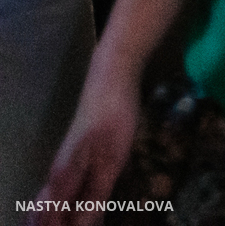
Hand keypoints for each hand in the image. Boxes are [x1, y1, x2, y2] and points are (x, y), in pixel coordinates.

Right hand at [36, 55, 142, 225]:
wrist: (110, 81)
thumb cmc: (114, 118)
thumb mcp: (112, 160)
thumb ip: (96, 195)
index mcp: (62, 179)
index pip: (51, 221)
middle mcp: (55, 176)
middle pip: (42, 215)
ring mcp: (62, 167)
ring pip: (47, 204)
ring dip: (55, 220)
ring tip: (75, 224)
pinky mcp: (71, 160)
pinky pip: (56, 193)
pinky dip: (60, 209)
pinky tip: (75, 214)